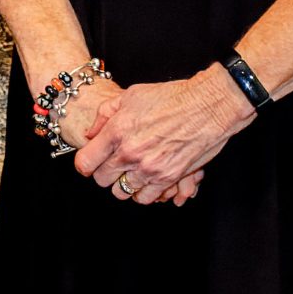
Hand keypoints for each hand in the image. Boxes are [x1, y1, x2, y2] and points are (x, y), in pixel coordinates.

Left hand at [73, 66, 252, 199]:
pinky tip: (146, 179)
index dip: (85, 164)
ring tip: (132, 171)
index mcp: (117, 131)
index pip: (85, 163)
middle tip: (114, 164)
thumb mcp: (131, 95)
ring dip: (124, 184)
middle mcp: (130, 153)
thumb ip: (105, 115)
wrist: (207, 106)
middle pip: (102, 180)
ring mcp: (148, 168)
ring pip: (121, 193)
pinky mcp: (167, 178)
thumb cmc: (171, 97)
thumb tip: (91, 134)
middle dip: (105, 173)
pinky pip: (145, 198)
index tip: (91, 162)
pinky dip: (143, 192)